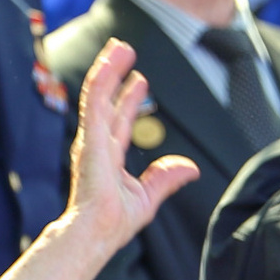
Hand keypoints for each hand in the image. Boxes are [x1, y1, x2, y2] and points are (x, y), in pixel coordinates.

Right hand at [58, 41, 195, 252]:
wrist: (96, 232)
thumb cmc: (113, 224)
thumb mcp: (147, 198)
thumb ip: (165, 178)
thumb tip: (190, 167)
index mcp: (108, 158)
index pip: (120, 122)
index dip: (129, 101)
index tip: (139, 81)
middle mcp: (97, 145)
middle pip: (107, 102)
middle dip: (116, 76)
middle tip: (124, 52)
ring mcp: (91, 139)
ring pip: (99, 94)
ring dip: (108, 68)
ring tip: (119, 47)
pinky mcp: (89, 136)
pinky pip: (95, 100)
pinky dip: (102, 78)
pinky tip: (110, 62)